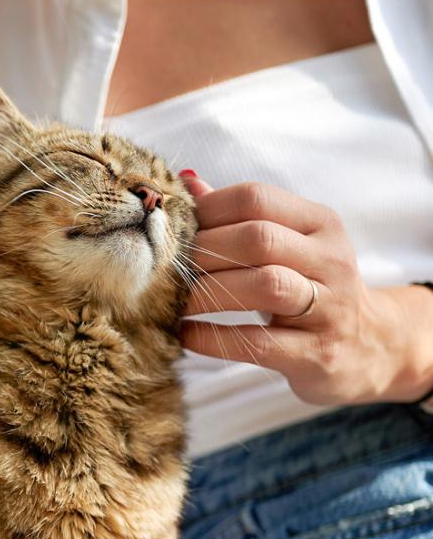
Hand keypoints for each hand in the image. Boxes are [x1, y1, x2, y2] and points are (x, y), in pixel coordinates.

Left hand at [179, 175, 432, 405]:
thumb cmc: (313, 292)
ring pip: (265, 286)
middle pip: (258, 239)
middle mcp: (330, 260)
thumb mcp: (290, 248)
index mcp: (320, 224)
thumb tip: (186, 184)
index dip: (207, 211)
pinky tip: (187, 336)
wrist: (372, 348)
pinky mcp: (317, 355)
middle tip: (167, 272)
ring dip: (208, 294)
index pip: (257, 199)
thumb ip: (241, 219)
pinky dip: (215, 339)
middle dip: (203, 253)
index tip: (173, 234)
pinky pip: (259, 343)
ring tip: (173, 304)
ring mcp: (329, 308)